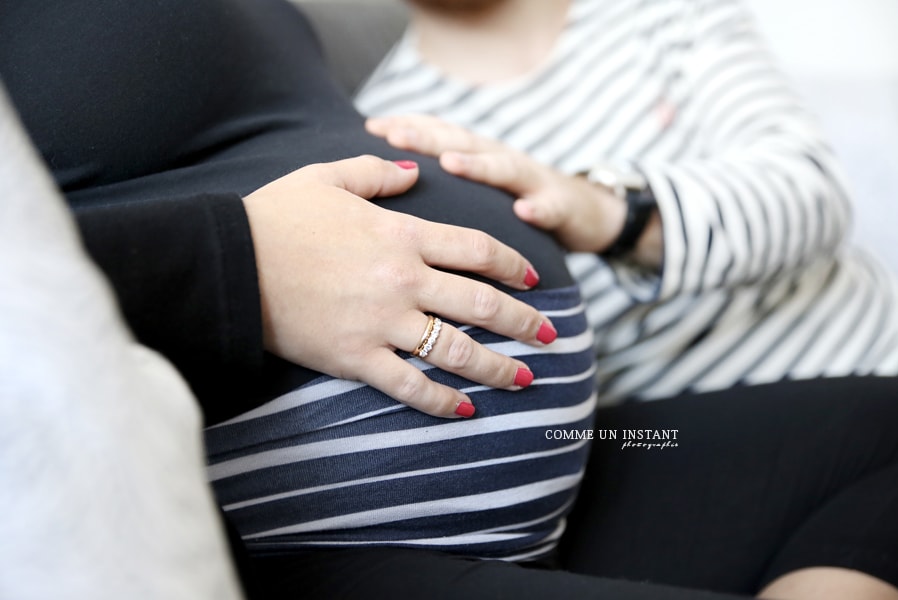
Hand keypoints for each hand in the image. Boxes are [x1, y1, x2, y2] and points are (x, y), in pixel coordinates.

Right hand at [243, 155, 556, 418]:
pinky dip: (442, 401)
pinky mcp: (357, 358)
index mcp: (402, 236)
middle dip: (526, 322)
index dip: (512, 265)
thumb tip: (413, 170)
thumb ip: (376, 172)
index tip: (532, 278)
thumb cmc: (277, 217)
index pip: (477, 251)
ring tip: (525, 379)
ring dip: (498, 367)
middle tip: (552, 335)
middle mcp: (405, 281)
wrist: (231, 264)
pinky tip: (466, 410)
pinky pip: (411, 386)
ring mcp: (383, 323)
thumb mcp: (327, 177)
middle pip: (483, 304)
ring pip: (458, 350)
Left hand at [366, 115, 626, 253]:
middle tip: (396, 135)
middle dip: (429, 138)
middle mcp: (504, 161)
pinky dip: (539, 209)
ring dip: (479, 165)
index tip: (372, 126)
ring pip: (505, 168)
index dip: (409, 127)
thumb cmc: (521, 200)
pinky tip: (525, 212)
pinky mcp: (563, 207)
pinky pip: (551, 208)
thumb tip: (392, 178)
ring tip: (451, 164)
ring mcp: (535, 181)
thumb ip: (447, 178)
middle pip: (464, 144)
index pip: (441, 135)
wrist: (588, 212)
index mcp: (481, 157)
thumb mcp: (481, 187)